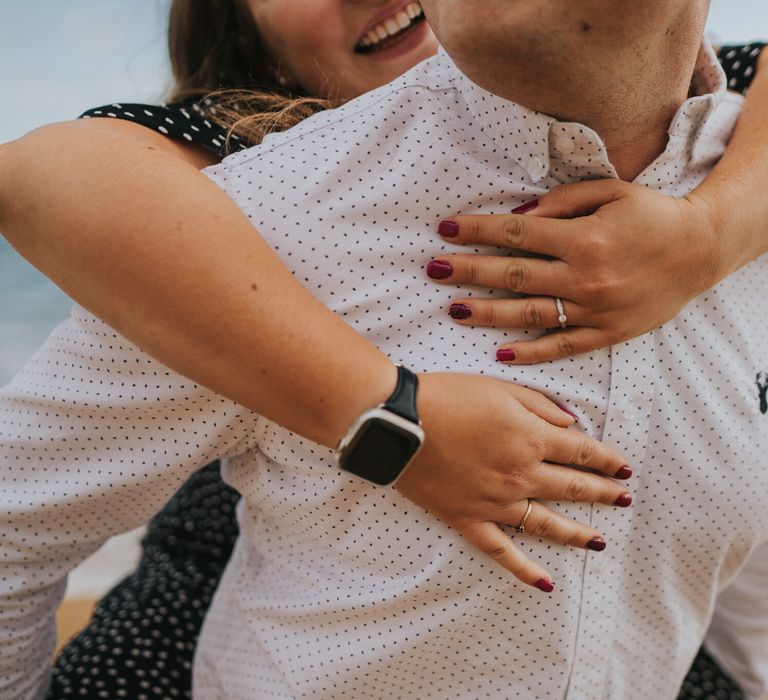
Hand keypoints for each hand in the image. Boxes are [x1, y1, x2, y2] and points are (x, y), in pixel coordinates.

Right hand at [394, 373, 631, 591]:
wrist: (398, 420)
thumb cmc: (448, 396)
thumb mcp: (501, 389)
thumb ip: (541, 407)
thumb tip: (572, 424)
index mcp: (531, 439)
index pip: (582, 452)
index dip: (607, 459)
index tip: (624, 467)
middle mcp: (522, 475)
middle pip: (573, 488)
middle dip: (604, 493)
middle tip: (625, 499)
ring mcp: (496, 503)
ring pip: (548, 524)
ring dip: (579, 533)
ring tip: (601, 540)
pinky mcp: (469, 520)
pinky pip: (502, 551)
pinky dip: (524, 570)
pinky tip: (546, 584)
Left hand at [427, 180, 721, 363]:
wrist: (700, 251)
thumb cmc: (651, 216)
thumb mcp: (609, 192)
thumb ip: (560, 202)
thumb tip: (515, 216)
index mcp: (582, 237)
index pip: (516, 234)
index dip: (477, 230)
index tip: (445, 229)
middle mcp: (584, 275)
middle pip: (512, 274)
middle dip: (468, 270)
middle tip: (432, 268)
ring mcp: (594, 309)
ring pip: (529, 313)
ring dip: (486, 312)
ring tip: (452, 309)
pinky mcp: (606, 333)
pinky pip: (562, 346)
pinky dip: (530, 352)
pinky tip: (500, 353)